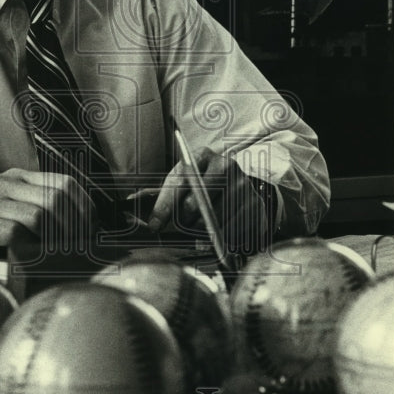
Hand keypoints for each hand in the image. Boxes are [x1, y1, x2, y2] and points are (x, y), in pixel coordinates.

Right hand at [0, 168, 94, 261]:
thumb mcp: (9, 206)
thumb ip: (37, 206)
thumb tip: (80, 224)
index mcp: (17, 177)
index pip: (64, 182)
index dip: (84, 206)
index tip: (92, 229)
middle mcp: (4, 184)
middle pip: (56, 198)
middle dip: (74, 226)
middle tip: (79, 248)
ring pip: (38, 215)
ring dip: (55, 240)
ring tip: (60, 256)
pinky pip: (13, 232)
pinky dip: (30, 247)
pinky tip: (33, 258)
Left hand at [143, 149, 274, 253]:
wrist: (238, 184)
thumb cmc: (202, 183)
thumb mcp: (182, 180)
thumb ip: (162, 193)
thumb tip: (138, 207)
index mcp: (203, 155)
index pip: (180, 181)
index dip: (165, 205)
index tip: (154, 225)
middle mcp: (226, 166)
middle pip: (198, 201)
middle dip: (183, 220)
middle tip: (180, 228)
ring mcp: (243, 185)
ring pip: (215, 219)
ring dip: (201, 232)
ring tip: (196, 233)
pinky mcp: (255, 204)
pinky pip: (233, 230)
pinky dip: (221, 238)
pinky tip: (215, 236)